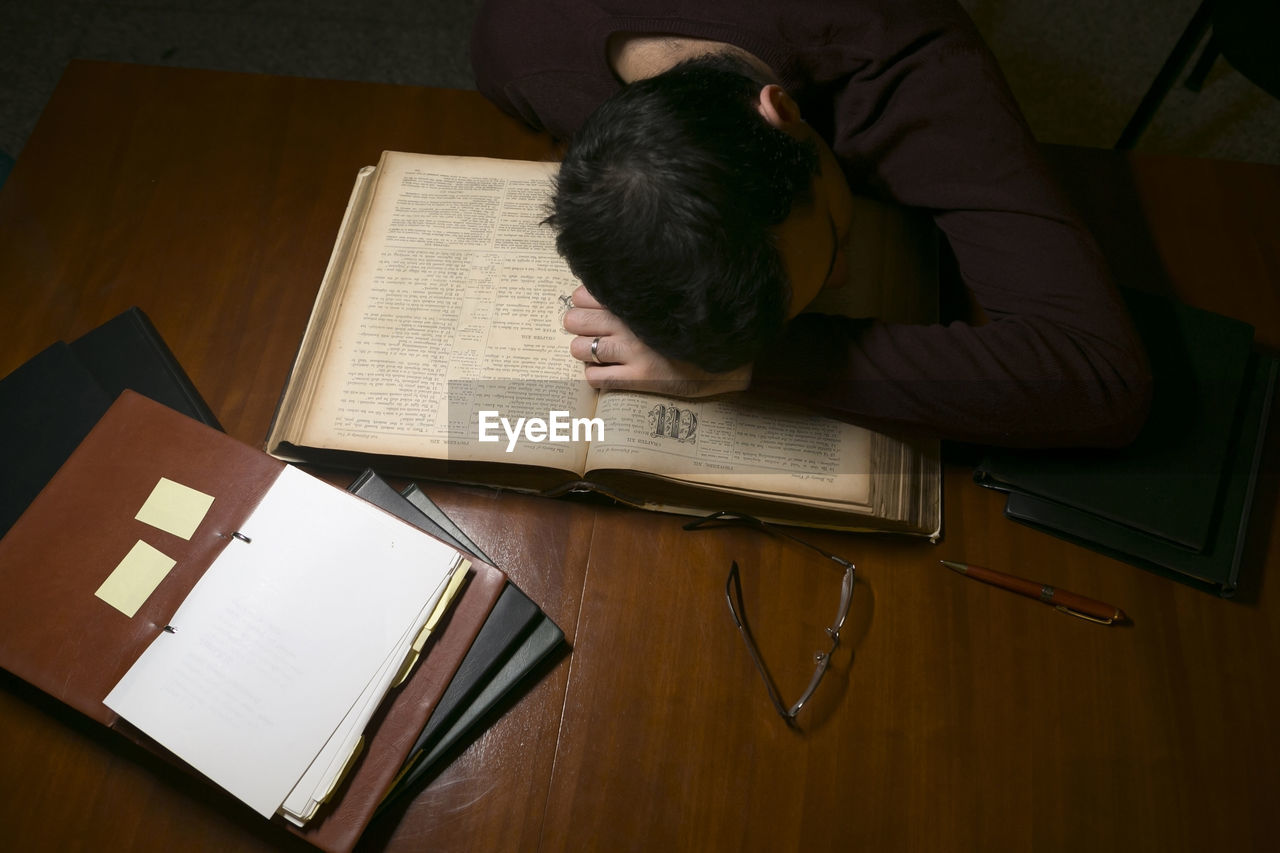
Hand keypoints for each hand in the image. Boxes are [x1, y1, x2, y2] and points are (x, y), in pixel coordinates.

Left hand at [562, 285, 752, 396]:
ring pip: (579, 349)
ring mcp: (632, 352)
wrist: (725, 358)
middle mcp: (630, 323)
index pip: (583, 295)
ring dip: (582, 351)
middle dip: (577, 326)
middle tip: (588, 332)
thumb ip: (639, 295)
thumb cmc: (694, 328)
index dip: (582, 303)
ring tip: (594, 352)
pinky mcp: (637, 378)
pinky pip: (595, 377)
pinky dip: (593, 375)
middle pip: (576, 320)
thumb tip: (603, 291)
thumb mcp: (668, 302)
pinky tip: (606, 372)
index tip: (590, 309)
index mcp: (636, 300)